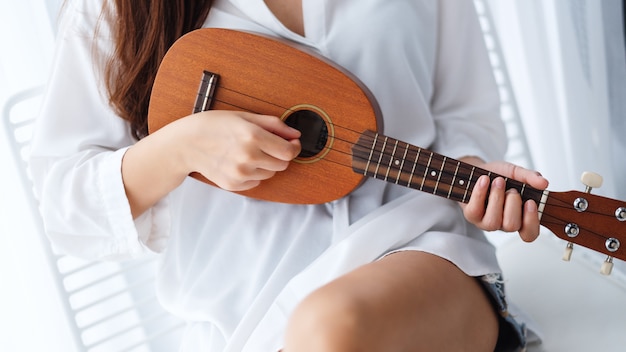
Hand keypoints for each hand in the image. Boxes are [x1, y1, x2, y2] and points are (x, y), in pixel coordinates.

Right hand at [122, 110, 300, 217]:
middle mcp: (248, 156)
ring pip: (271, 174)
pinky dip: (254, 173)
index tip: (292, 143)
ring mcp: (241, 173)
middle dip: (280, 155)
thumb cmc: (214, 125)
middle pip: (283, 164)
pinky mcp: (234, 185)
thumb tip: (295, 133)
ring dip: (267, 164)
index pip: (289, 151)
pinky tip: (240, 161)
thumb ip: (274, 124)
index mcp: (253, 136)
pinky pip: (256, 182)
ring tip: (249, 152)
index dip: (294, 147)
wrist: (186, 144)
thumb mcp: (244, 116)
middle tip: (268, 146)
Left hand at [458, 158, 548, 241]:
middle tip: (511, 189)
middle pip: (512, 226)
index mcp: (519, 217)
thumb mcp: (517, 173)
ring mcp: (485, 222)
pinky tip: (484, 180)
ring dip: (497, 198)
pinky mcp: (471, 216)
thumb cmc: (498, 176)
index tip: (531, 202)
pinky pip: (475, 211)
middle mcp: (502, 223)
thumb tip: (544, 183)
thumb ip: (530, 177)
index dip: (532, 222)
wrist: (478, 170)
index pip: (530, 234)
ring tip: (498, 181)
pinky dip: (480, 193)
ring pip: (493, 222)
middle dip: (513, 203)